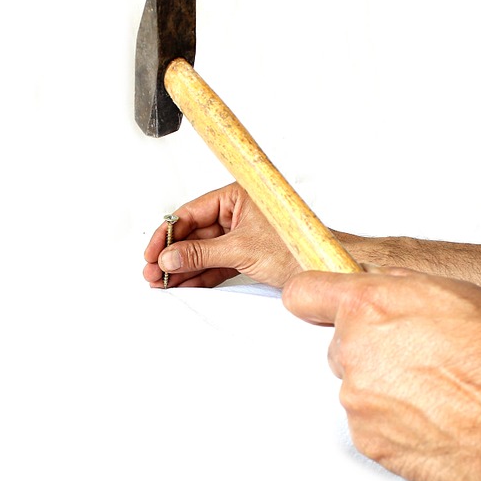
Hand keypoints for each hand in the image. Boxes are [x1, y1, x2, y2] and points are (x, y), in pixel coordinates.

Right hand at [142, 182, 301, 288]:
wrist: (328, 268)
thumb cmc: (300, 247)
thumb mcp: (243, 249)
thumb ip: (203, 254)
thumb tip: (171, 257)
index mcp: (236, 196)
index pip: (191, 213)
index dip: (167, 235)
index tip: (152, 253)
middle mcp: (237, 212)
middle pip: (194, 234)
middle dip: (172, 255)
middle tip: (153, 272)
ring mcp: (241, 234)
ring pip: (203, 251)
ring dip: (183, 268)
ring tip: (163, 282)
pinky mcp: (246, 254)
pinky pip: (216, 263)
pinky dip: (200, 275)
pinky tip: (183, 283)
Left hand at [281, 265, 480, 480]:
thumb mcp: (460, 293)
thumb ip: (402, 286)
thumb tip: (380, 285)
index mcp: (370, 307)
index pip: (305, 292)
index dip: (313, 297)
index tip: (317, 302)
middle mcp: (355, 352)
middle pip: (342, 345)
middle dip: (372, 348)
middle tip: (422, 356)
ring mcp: (357, 400)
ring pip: (359, 387)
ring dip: (388, 388)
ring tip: (441, 392)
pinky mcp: (368, 441)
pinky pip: (372, 424)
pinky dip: (396, 423)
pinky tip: (437, 417)